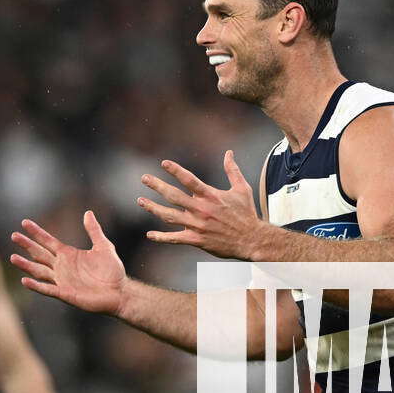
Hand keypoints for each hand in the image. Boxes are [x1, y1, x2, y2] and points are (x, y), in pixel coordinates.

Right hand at [11, 211, 126, 315]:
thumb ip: (94, 230)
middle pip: (39, 254)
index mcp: (68, 254)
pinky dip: (36, 285)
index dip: (36, 232)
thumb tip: (88, 213)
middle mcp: (61, 266)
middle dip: (27, 245)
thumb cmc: (112, 271)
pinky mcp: (65, 293)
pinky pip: (47, 289)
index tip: (24, 222)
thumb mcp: (104, 246)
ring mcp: (61, 280)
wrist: (119, 292)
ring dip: (26, 265)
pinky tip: (24, 280)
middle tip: (14, 235)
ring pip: (39, 271)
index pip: (47, 241)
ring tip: (13, 258)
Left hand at [138, 150, 265, 259]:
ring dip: (153, 208)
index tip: (163, 163)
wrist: (252, 240)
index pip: (189, 180)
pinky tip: (150, 234)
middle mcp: (201, 209)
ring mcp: (198, 225)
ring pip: (170, 216)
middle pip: (174, 196)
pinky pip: (175, 238)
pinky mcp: (197, 240)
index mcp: (211, 196)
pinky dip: (161, 237)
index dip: (176, 171)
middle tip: (144, 178)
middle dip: (157, 186)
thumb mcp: (242, 189)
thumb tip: (229, 152)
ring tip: (141, 201)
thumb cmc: (247, 213)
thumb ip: (233, 170)